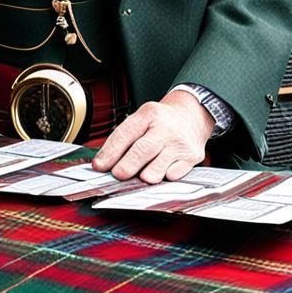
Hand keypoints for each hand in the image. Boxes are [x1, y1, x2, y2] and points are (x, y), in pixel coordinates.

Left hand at [91, 89, 213, 183]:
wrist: (192, 114)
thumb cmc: (162, 120)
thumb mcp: (141, 118)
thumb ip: (123, 138)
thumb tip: (103, 162)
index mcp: (148, 114)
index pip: (124, 135)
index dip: (109, 153)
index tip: (99, 166)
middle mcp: (165, 128)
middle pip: (141, 152)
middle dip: (125, 168)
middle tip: (117, 175)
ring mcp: (179, 144)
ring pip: (156, 169)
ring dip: (143, 177)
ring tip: (140, 174)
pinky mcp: (191, 158)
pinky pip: (172, 176)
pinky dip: (163, 178)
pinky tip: (161, 170)